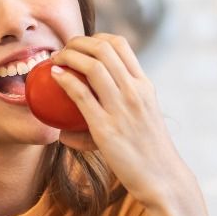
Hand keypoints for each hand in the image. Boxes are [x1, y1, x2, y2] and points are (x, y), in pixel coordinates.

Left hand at [50, 34, 194, 210]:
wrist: (162, 177)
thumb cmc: (148, 152)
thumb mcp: (142, 119)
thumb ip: (120, 108)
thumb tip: (84, 114)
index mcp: (144, 85)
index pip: (120, 45)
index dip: (96, 38)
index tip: (82, 45)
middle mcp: (135, 91)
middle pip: (103, 49)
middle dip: (78, 42)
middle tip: (63, 50)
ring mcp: (122, 107)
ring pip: (92, 65)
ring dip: (69, 55)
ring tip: (56, 59)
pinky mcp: (106, 127)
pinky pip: (81, 94)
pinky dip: (65, 80)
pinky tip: (54, 76)